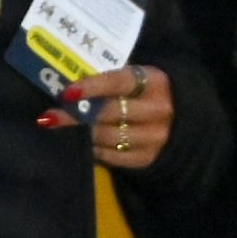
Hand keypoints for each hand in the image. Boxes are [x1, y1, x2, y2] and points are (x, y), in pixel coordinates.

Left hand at [46, 64, 172, 173]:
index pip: (118, 82)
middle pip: (108, 113)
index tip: (66, 93)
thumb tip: (70, 89)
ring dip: (83, 133)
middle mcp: (158, 110)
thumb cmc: (150, 92)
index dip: (91, 87)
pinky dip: (95, 150)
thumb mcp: (140, 78)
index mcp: (155, 82)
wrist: (186, 119)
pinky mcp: (149, 159)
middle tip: (49, 116)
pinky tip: (85, 143)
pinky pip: (112, 157)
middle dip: (75, 116)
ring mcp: (156, 137)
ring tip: (65, 129)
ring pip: (107, 137)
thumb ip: (112, 81)